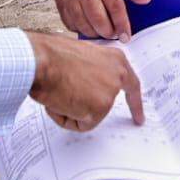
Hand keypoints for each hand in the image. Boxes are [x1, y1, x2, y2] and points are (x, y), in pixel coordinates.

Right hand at [26, 31, 144, 131]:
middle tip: (101, 124)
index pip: (131, 84)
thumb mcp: (81, 57)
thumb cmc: (51, 55)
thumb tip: (87, 86)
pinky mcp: (99, 108)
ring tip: (59, 93)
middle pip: (107, 103)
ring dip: (71, 110)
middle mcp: (117, 76)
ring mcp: (109, 93)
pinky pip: (80, 124)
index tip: (139, 116)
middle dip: (95, 111)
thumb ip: (92, 71)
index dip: (134, 102)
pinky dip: (65, 118)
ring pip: (89, 115)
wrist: (40, 60)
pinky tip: (58, 102)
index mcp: (114, 59)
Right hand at [52, 0, 150, 41]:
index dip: (122, 24)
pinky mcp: (60, 1)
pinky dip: (80, 29)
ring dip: (95, 33)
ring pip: (83, 24)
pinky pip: (70, 23)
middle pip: (98, 19)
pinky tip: (88, 26)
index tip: (126, 36)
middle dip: (108, 32)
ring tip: (102, 31)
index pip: (115, 6)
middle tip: (114, 33)